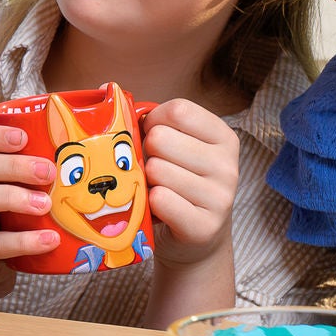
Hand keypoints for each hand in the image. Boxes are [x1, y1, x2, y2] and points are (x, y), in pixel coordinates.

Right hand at [0, 123, 59, 305]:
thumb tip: (81, 159)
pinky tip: (48, 239)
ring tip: (45, 204)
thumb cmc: (2, 224)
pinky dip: (22, 241)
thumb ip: (31, 178)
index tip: (23, 137)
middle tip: (48, 172)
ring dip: (11, 197)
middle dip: (12, 165)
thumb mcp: (11, 195)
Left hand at [140, 98, 239, 266]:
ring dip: (148, 181)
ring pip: (156, 169)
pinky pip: (160, 199)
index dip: (154, 121)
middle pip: (161, 138)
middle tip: (156, 170)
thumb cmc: (180, 185)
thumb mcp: (179, 148)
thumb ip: (155, 123)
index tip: (153, 136)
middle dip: (148, 153)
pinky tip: (160, 209)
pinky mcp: (204, 226)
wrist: (196, 240)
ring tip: (160, 190)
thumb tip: (106, 96)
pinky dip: (151, 203)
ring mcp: (220, 198)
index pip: (179, 110)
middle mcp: (228, 166)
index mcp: (224, 138)